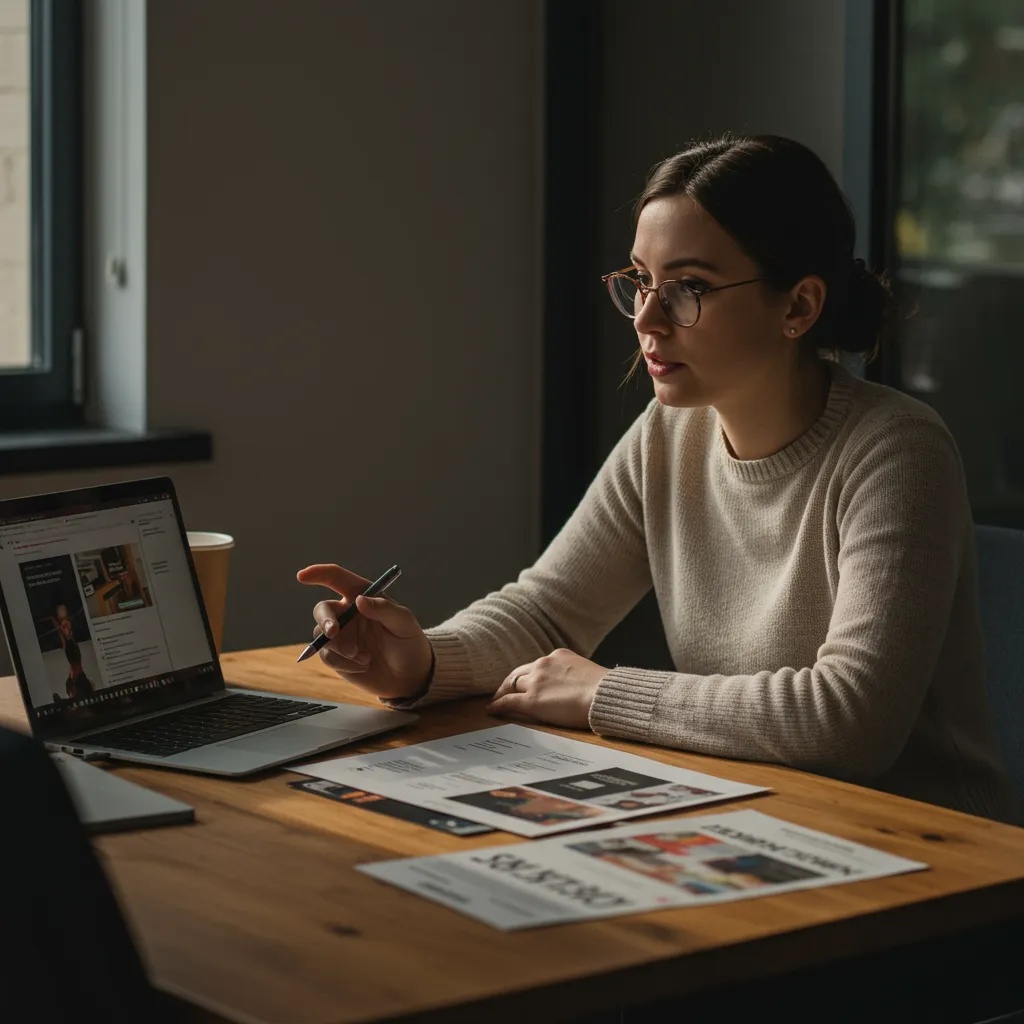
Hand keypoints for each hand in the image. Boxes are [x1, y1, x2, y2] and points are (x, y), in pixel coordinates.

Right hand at [296, 563, 432, 700]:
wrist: (409, 676)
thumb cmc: (408, 643)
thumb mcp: (404, 624)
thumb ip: (384, 609)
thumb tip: (360, 600)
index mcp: (362, 596)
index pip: (336, 578)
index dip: (318, 574)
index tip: (303, 576)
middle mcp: (347, 612)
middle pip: (323, 609)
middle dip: (325, 620)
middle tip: (334, 632)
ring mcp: (341, 635)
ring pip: (322, 635)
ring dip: (341, 648)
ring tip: (365, 657)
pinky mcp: (337, 656)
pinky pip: (327, 656)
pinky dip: (344, 663)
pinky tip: (364, 665)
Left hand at [487, 648, 607, 728]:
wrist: (605, 695)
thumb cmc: (604, 689)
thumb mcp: (586, 671)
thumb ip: (573, 674)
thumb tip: (573, 684)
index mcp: (558, 656)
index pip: (536, 665)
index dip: (527, 675)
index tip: (523, 681)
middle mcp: (543, 664)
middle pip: (519, 673)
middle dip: (510, 682)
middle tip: (503, 691)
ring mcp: (536, 681)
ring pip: (511, 685)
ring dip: (502, 693)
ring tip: (497, 701)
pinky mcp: (532, 700)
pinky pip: (508, 701)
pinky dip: (498, 705)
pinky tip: (493, 709)